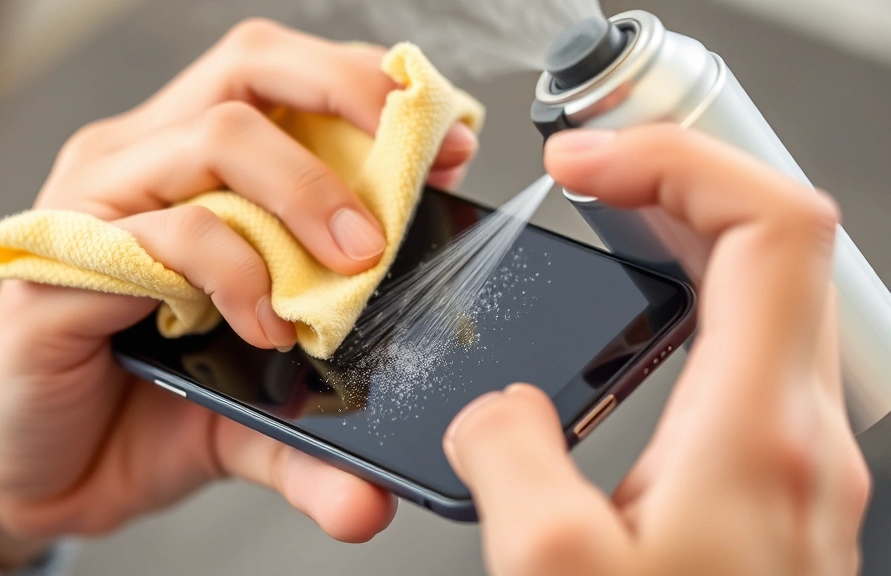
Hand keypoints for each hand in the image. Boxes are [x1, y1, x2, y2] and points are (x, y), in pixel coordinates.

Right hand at [0, 19, 476, 567]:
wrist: (47, 473)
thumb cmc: (145, 408)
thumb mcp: (255, 413)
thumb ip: (319, 433)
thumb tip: (371, 500)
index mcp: (193, 167)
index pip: (288, 82)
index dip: (371, 94)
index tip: (448, 145)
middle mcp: (145, 162)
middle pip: (252, 64)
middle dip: (346, 96)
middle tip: (405, 175)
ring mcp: (99, 203)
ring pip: (219, 134)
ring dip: (305, 194)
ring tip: (349, 266)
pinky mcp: (63, 259)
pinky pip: (168, 230)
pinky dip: (235, 270)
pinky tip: (263, 327)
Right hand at [444, 126, 869, 575]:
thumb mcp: (548, 566)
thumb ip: (509, 454)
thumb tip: (502, 409)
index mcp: (755, 430)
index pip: (767, 225)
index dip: (675, 164)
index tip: (587, 165)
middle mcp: (794, 433)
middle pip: (770, 240)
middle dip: (674, 182)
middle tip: (590, 176)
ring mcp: (791, 458)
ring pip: (762, 293)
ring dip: (682, 238)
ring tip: (608, 225)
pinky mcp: (769, 484)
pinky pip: (742, 351)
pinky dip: (685, 304)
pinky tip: (630, 333)